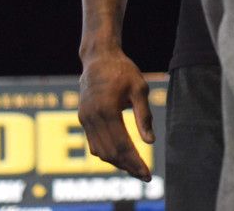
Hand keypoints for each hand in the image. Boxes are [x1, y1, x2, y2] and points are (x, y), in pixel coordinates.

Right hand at [78, 49, 154, 180]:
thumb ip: (143, 115)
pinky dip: (106, 153)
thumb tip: (150, 141)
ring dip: (117, 163)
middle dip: (128, 167)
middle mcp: (92, 117)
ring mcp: (85, 119)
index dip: (135, 162)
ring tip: (135, 168)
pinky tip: (120, 157)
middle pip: (110, 152)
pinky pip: (93, 143)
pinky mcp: (82, 118)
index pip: (122, 145)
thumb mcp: (139, 88)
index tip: (148, 174)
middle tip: (144, 176)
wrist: (98, 58)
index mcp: (107, 110)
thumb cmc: (122, 70)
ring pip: (100, 151)